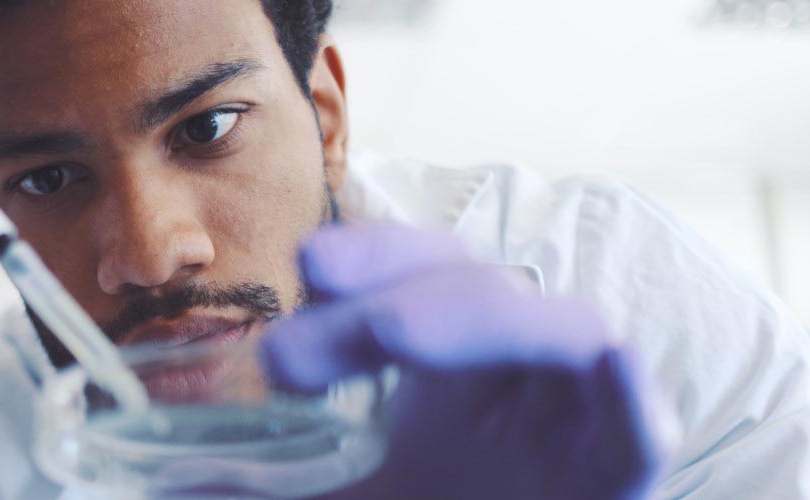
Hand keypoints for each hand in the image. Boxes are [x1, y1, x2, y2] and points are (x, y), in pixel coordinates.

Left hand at [260, 223, 666, 499]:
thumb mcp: (356, 499)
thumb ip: (272, 492)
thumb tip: (167, 486)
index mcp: (456, 363)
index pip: (421, 273)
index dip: (374, 257)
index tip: (305, 269)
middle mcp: (520, 370)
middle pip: (478, 283)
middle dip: (392, 290)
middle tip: (293, 348)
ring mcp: (581, 416)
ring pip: (561, 327)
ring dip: (476, 319)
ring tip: (393, 336)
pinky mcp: (627, 469)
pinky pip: (642, 421)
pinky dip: (626, 392)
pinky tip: (605, 369)